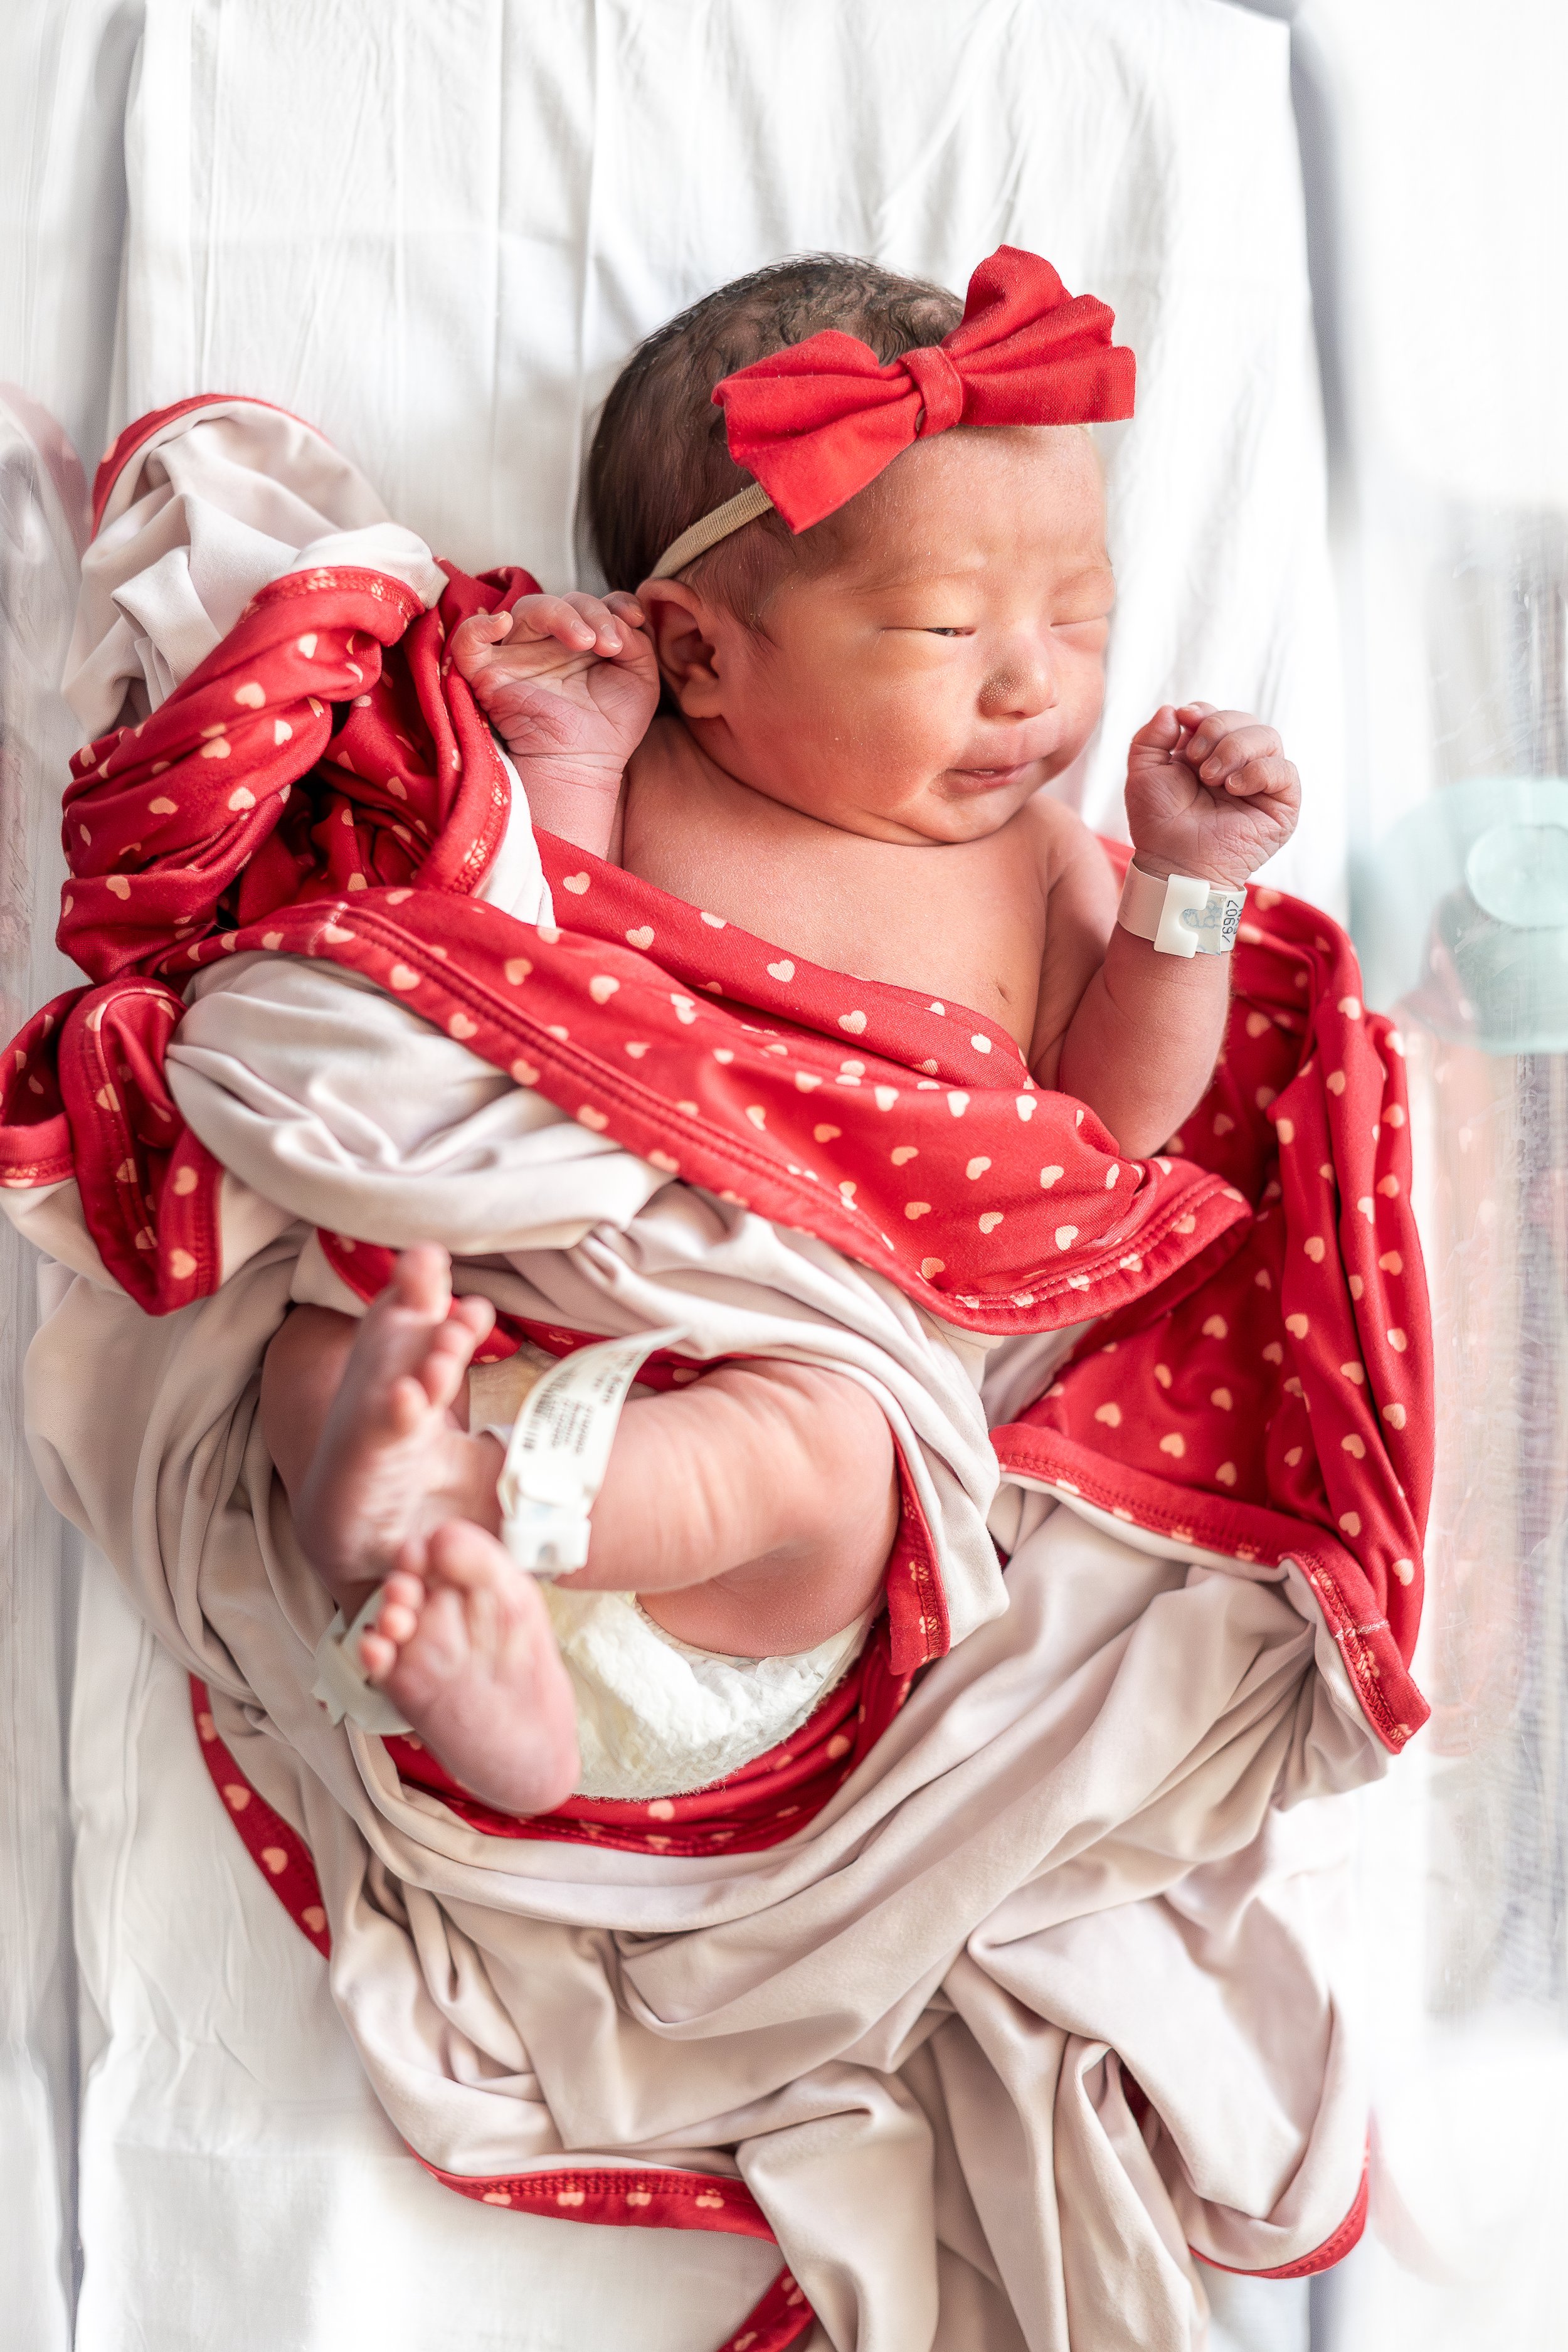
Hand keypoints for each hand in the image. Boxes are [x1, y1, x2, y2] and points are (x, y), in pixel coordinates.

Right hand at [450, 590, 659, 788]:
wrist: (584, 766)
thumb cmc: (610, 728)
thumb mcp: (640, 679)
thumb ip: (638, 642)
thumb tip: (621, 617)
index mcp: (584, 640)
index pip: (595, 603)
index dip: (615, 603)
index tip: (634, 619)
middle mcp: (550, 643)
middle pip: (564, 601)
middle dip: (592, 613)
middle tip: (609, 644)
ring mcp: (520, 655)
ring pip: (527, 609)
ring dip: (559, 614)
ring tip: (585, 641)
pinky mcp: (489, 675)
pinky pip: (468, 641)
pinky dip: (478, 627)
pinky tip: (502, 623)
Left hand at [1124, 703, 1299, 890]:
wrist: (1174, 863)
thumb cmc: (1158, 823)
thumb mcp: (1143, 772)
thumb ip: (1151, 736)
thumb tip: (1173, 709)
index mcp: (1208, 753)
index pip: (1217, 713)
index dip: (1203, 712)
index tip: (1185, 721)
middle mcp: (1238, 764)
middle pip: (1245, 718)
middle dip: (1216, 729)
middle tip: (1195, 761)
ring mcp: (1262, 782)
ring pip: (1268, 737)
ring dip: (1235, 748)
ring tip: (1212, 778)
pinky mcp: (1282, 804)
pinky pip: (1285, 770)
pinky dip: (1258, 771)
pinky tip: (1233, 788)